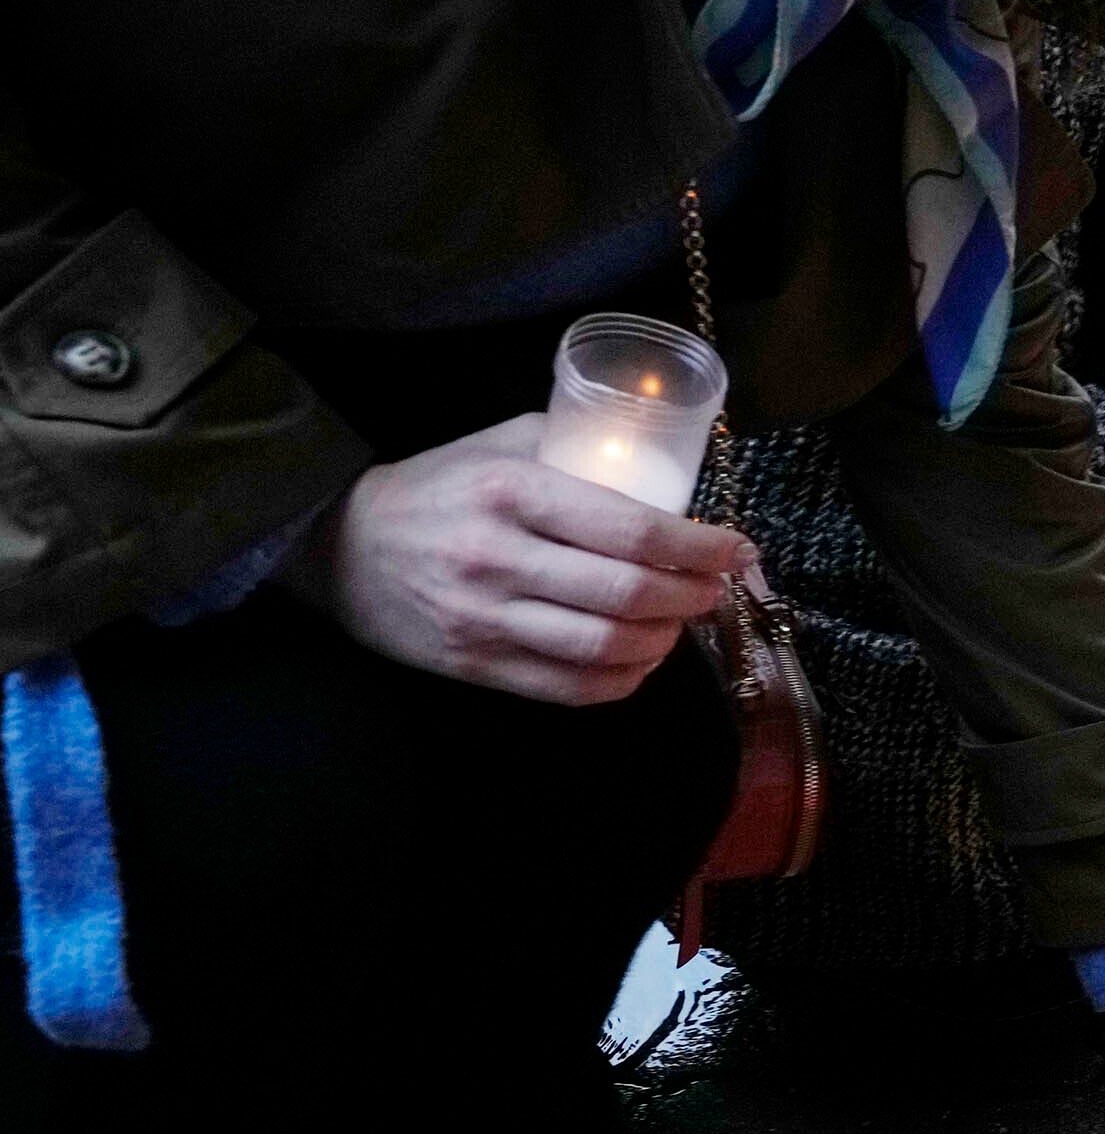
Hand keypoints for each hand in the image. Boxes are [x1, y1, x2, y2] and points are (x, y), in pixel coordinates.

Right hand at [279, 415, 752, 703]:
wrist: (339, 548)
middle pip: (627, 593)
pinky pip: (569, 689)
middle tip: (716, 587)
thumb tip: (662, 454)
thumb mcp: (499, 444)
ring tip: (682, 620)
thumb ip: (573, 445)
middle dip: (692, 595)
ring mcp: (483, 620)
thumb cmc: (438, 487)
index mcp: (512, 491)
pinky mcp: (474, 665)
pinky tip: (642, 658)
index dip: (699, 547)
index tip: (736, 548)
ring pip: (604, 647)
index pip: (630, 531)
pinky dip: (622, 679)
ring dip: (664, 640)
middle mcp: (498, 558)